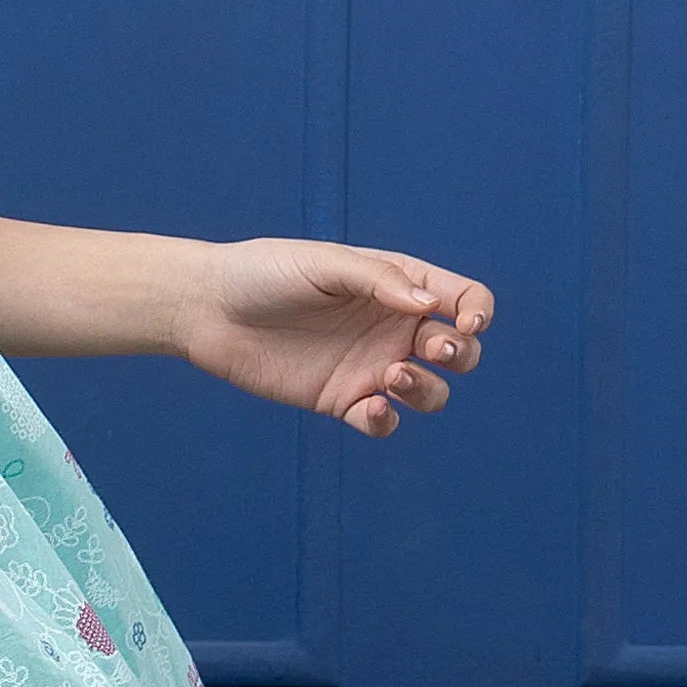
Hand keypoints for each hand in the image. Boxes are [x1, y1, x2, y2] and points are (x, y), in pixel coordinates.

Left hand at [166, 238, 493, 435]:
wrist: (209, 309)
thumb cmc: (265, 272)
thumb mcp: (326, 264)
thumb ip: (380, 280)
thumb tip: (430, 306)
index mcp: (398, 285)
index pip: (463, 299)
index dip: (478, 312)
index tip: (465, 323)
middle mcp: (392, 327)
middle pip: (458, 350)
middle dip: (460, 353)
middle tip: (430, 349)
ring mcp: (369, 366)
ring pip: (430, 393)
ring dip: (427, 390)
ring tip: (391, 377)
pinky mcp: (341, 400)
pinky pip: (383, 423)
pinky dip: (387, 421)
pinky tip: (370, 407)